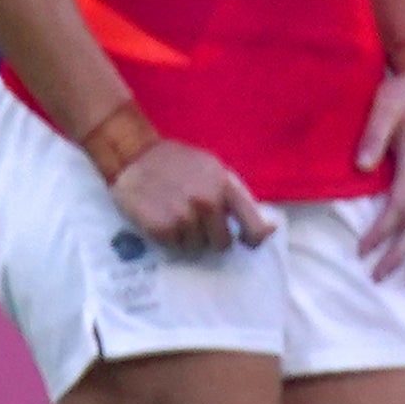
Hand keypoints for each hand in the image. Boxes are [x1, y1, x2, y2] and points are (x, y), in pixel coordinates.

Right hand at [110, 139, 273, 258]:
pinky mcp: (161, 228)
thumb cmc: (179, 163)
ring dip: (189, 238)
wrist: (135, 156)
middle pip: (222, 243)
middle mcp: (208, 204)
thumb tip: (269, 229)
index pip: (254, 228)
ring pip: (197, 248)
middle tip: (199, 224)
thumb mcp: (215, 171)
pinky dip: (170, 239)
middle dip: (213, 238)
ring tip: (176, 216)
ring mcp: (184, 217)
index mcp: (226, 188)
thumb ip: (237, 198)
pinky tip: (163, 219)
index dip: (253, 240)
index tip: (245, 241)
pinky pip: (174, 247)